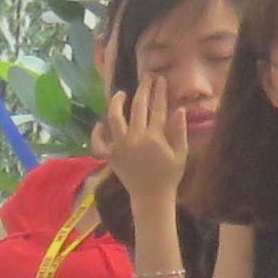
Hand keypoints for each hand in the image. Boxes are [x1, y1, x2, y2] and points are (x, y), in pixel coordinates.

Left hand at [94, 68, 189, 213]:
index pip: (157, 108)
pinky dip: (97, 132)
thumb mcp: (181, 153)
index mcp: (154, 137)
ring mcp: (120, 147)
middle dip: (143, 90)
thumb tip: (179, 109)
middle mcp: (135, 138)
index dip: (159, 92)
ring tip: (120, 94)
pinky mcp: (110, 156)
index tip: (160, 80)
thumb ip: (179, 131)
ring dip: (116, 103)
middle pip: (138, 107)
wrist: (151, 197)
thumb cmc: (169, 175)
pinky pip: (98, 142)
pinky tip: (101, 123)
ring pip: (114, 118)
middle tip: (146, 79)